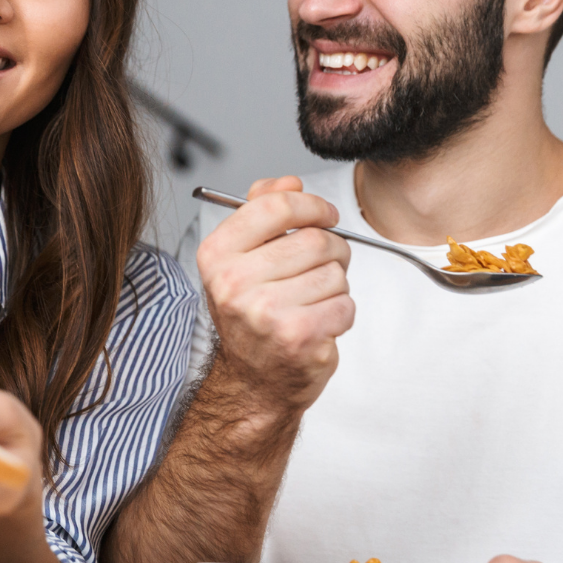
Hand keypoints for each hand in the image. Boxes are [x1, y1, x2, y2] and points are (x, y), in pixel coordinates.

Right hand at [197, 176, 354, 409]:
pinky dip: (341, 313)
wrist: (252, 382)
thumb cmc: (251, 315)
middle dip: (331, 250)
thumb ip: (261, 211)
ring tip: (311, 302)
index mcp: (216, 255)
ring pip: (334, 273)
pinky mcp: (299, 338)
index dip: (311, 205)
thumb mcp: (241, 257)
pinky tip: (318, 324)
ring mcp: (266, 313)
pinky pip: (345, 304)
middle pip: (314, 240)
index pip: (275, 206)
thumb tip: (289, 181)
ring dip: (334, 285)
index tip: (324, 215)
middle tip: (320, 267)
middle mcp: (234, 283)